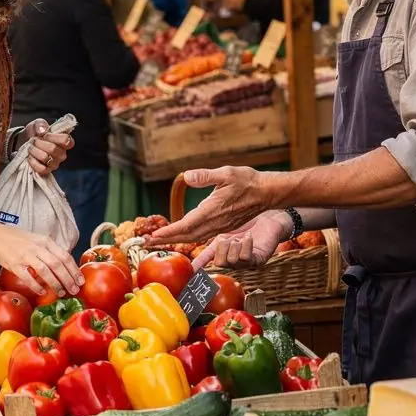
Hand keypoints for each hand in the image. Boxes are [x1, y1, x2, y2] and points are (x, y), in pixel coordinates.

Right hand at [0, 219, 82, 296]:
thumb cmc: (20, 240)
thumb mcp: (38, 240)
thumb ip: (51, 251)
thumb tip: (66, 266)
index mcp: (46, 241)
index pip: (65, 256)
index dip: (74, 270)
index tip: (80, 280)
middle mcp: (37, 247)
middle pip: (57, 265)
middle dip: (68, 279)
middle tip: (74, 290)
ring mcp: (26, 256)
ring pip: (45, 271)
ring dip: (55, 284)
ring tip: (61, 293)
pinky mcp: (15, 264)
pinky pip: (28, 277)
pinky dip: (36, 286)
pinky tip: (43, 292)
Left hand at [23, 119, 73, 176]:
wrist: (26, 142)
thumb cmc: (36, 133)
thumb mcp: (37, 124)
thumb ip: (40, 124)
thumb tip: (43, 130)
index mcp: (64, 141)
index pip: (66, 141)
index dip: (54, 137)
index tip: (45, 135)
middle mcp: (62, 154)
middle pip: (53, 149)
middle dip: (39, 143)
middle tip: (34, 140)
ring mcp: (55, 163)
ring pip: (45, 158)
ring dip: (34, 151)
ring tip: (31, 148)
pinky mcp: (47, 171)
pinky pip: (41, 169)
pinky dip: (33, 161)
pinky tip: (30, 156)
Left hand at [150, 166, 269, 245]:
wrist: (268, 193)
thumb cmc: (248, 181)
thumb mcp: (226, 173)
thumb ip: (206, 176)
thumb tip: (187, 176)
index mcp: (213, 210)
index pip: (186, 225)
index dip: (169, 232)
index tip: (154, 236)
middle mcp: (215, 222)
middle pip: (186, 236)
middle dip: (166, 240)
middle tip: (146, 242)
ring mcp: (220, 226)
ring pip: (193, 237)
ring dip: (175, 240)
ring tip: (158, 240)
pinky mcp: (223, 226)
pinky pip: (202, 236)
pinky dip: (187, 237)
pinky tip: (180, 235)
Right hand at [193, 211, 289, 268]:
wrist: (270, 217)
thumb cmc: (249, 218)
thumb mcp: (225, 221)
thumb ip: (209, 224)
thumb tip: (190, 218)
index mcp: (222, 247)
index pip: (206, 258)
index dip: (198, 265)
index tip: (190, 269)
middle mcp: (233, 257)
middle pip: (219, 263)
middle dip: (222, 248)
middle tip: (229, 237)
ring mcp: (245, 261)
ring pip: (231, 261)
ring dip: (234, 246)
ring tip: (240, 236)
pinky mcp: (258, 260)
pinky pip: (245, 257)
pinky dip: (246, 245)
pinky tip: (248, 236)